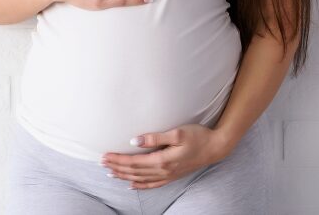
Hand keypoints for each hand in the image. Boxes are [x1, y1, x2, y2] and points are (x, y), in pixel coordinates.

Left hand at [100, 123, 235, 189]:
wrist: (216, 147)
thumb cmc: (198, 136)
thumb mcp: (178, 133)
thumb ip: (155, 137)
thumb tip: (134, 141)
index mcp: (162, 160)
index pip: (133, 162)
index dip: (118, 159)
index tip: (104, 156)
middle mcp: (163, 171)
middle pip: (134, 171)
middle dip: (117, 167)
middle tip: (102, 163)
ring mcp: (168, 175)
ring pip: (140, 179)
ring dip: (124, 176)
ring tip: (111, 173)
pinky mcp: (173, 176)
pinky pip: (152, 184)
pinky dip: (140, 185)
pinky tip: (132, 185)